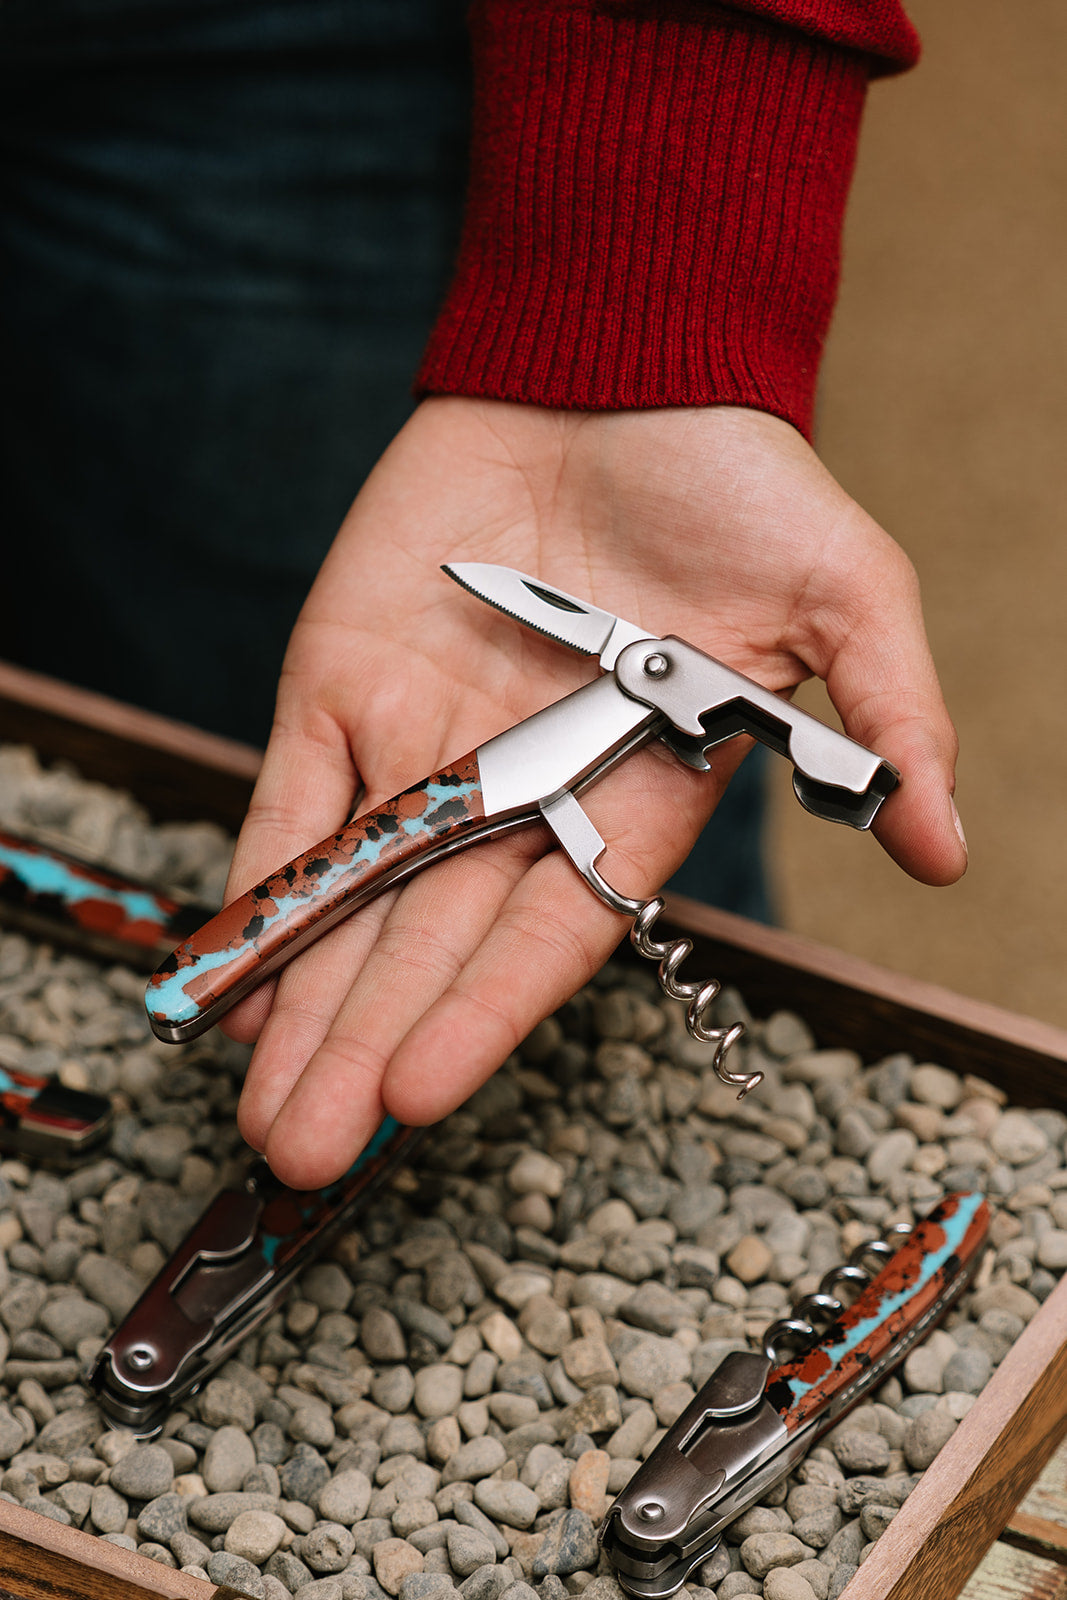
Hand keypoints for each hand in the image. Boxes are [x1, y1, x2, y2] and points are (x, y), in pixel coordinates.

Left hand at [220, 397, 964, 1186]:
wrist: (615, 366)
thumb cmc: (739, 480)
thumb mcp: (843, 590)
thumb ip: (885, 719)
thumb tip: (947, 850)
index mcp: (635, 797)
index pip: (552, 930)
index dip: (485, 1010)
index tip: (420, 1093)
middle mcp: (523, 796)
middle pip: (435, 941)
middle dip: (368, 1044)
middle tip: (306, 1151)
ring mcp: (424, 746)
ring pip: (353, 897)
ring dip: (301, 995)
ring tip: (258, 1105)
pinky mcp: (344, 687)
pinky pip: (293, 800)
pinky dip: (259, 880)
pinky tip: (225, 969)